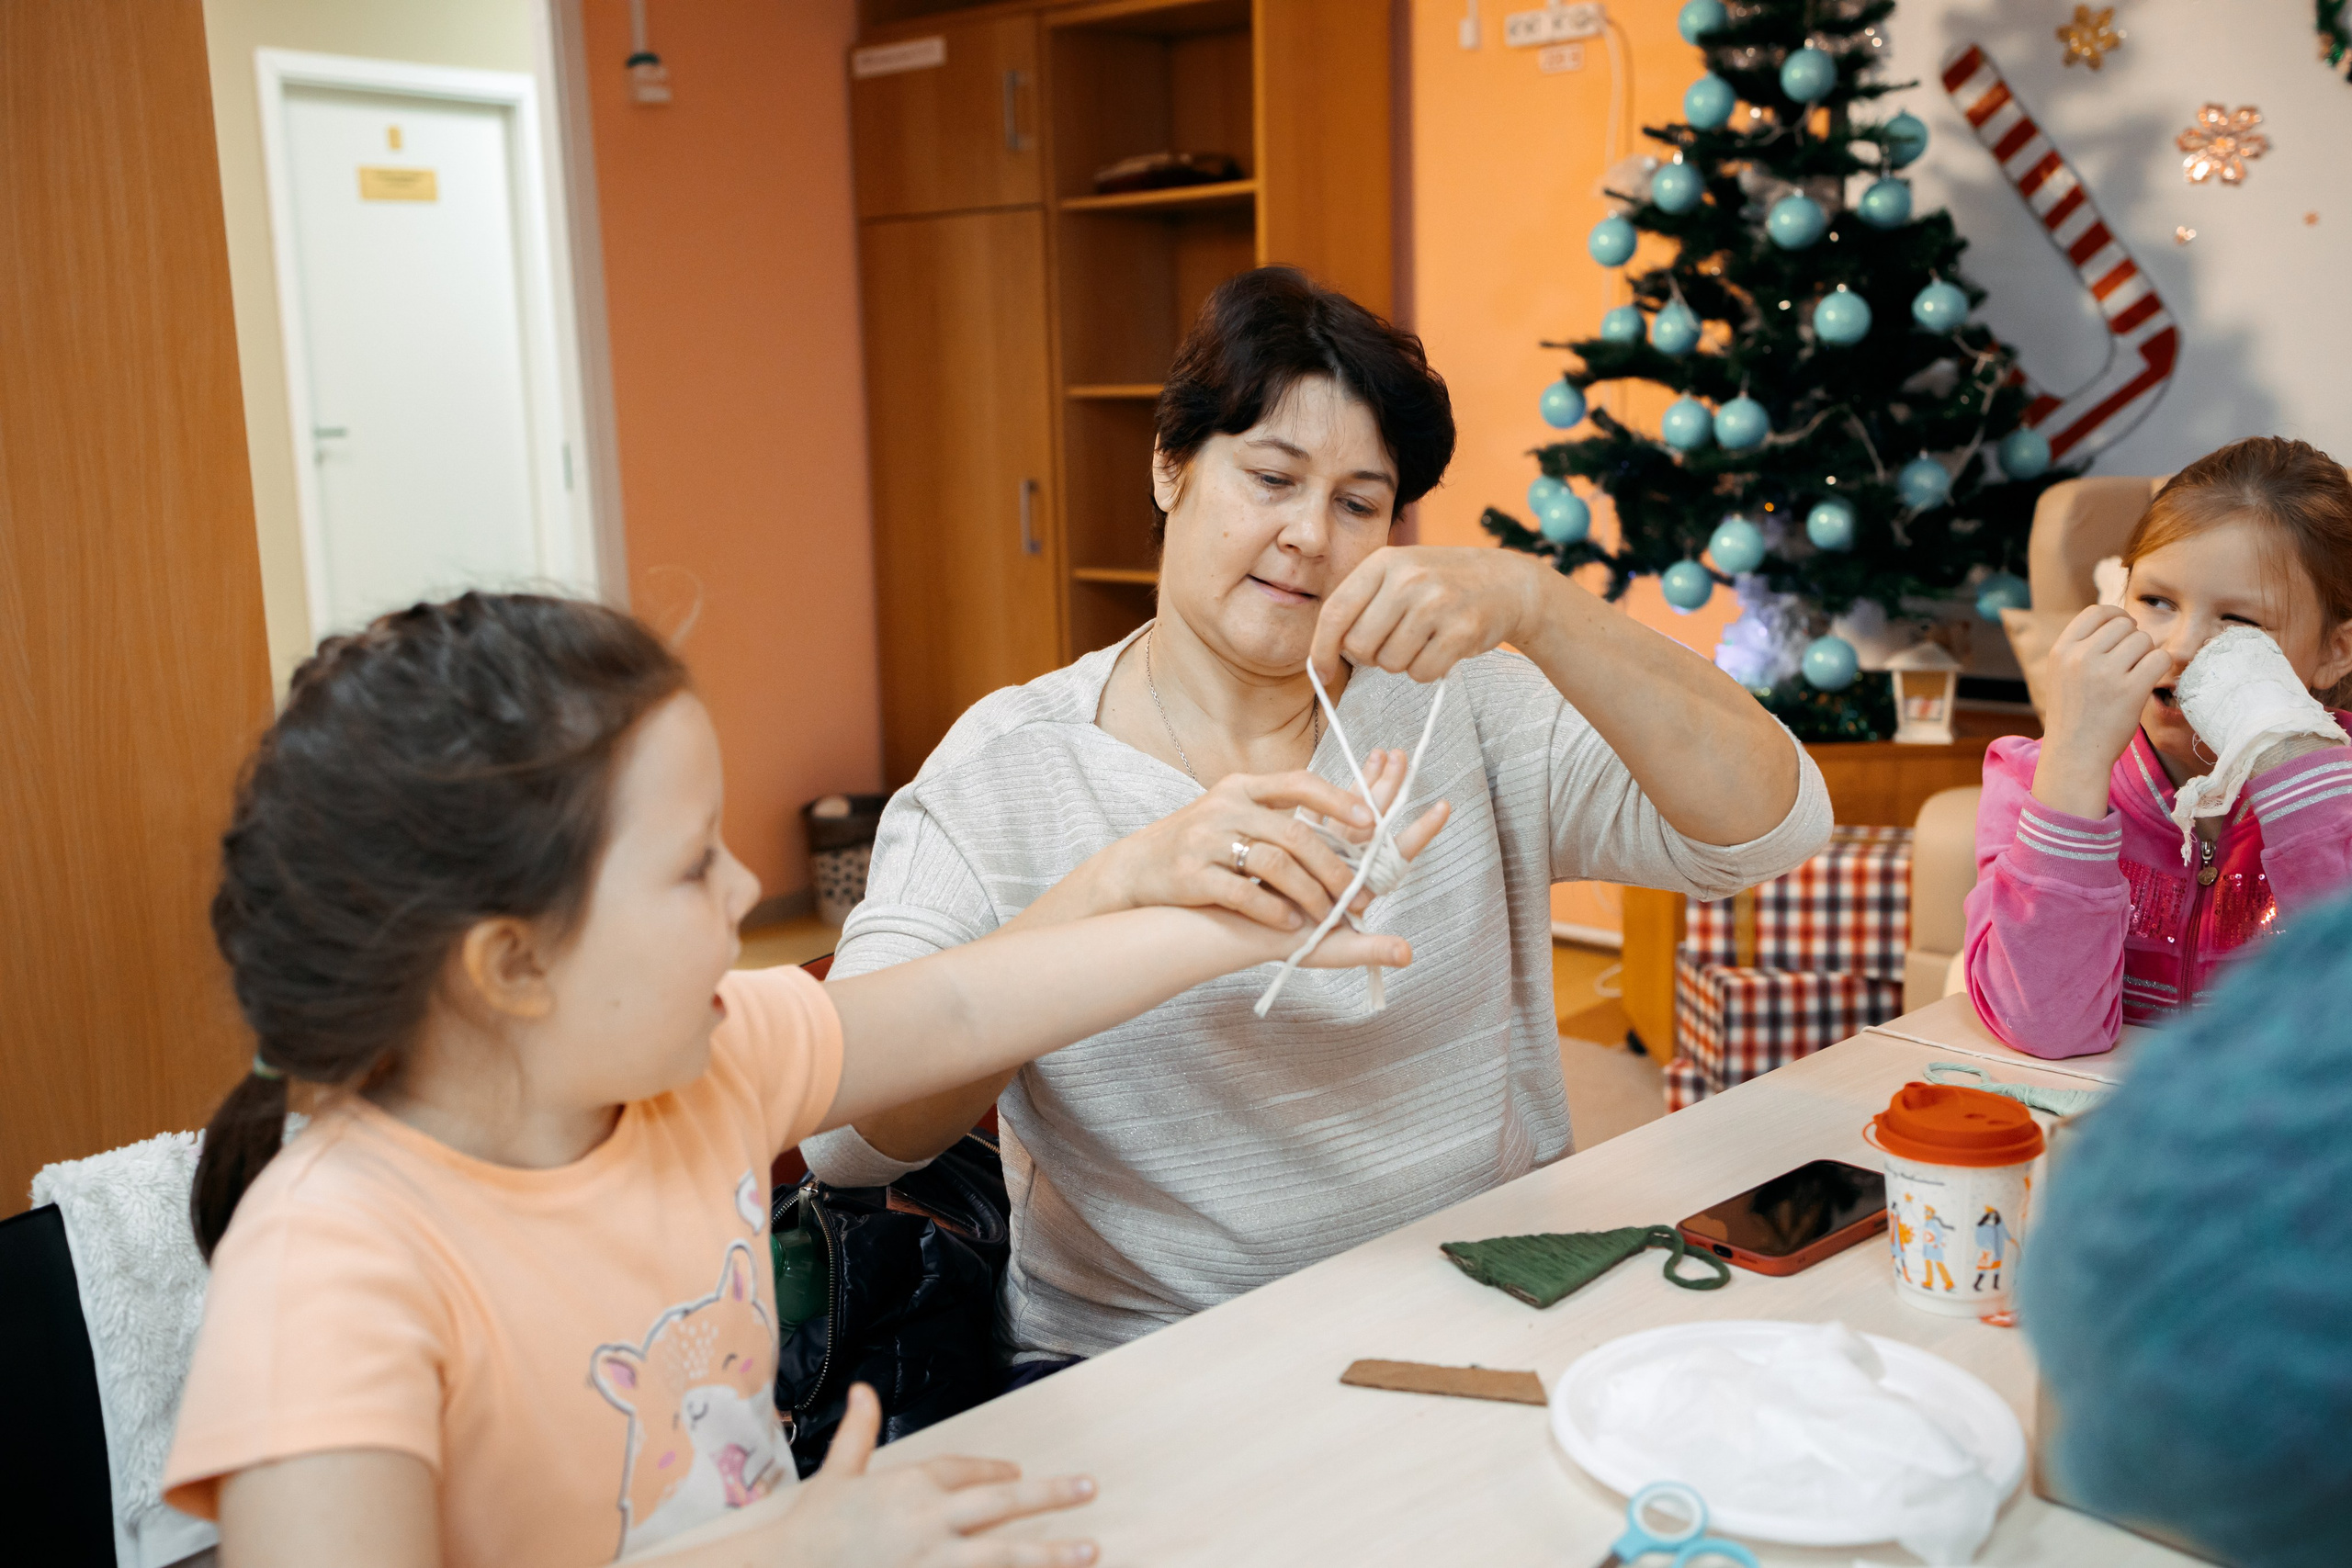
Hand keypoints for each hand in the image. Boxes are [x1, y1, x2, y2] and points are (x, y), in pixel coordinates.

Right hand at [780, 1385, 1097, 1567]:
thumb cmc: (812, 1527)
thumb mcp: (837, 1473)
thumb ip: (859, 1432)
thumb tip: (865, 1388)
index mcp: (909, 1485)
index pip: (965, 1470)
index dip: (995, 1470)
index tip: (1017, 1474)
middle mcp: (929, 1523)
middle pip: (1001, 1505)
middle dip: (1049, 1496)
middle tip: (1089, 1488)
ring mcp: (932, 1563)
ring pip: (1004, 1556)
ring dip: (1050, 1553)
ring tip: (1091, 1550)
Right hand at [1044, 751, 1445, 931]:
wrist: (1135, 868)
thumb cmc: (1197, 843)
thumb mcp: (1233, 813)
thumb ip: (1277, 814)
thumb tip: (1342, 820)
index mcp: (1241, 787)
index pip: (1299, 783)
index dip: (1337, 801)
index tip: (1370, 821)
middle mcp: (1224, 808)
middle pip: (1294, 833)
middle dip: (1333, 866)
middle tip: (1359, 893)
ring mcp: (1206, 840)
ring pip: (1274, 865)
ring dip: (1308, 893)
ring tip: (1327, 915)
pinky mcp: (1191, 875)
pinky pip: (1243, 894)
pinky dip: (1272, 910)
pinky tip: (1290, 924)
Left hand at [1310, 546, 1547, 684]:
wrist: (1508, 583)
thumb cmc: (1444, 584)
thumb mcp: (1401, 573)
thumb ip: (1362, 602)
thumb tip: (1323, 651)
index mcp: (1384, 561)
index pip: (1336, 611)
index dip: (1321, 648)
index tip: (1320, 671)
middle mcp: (1408, 579)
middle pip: (1359, 646)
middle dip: (1371, 655)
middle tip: (1395, 641)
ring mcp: (1436, 603)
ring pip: (1389, 663)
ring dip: (1402, 662)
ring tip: (1424, 639)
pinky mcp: (1461, 631)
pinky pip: (1421, 673)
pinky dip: (1427, 670)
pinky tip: (1441, 648)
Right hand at [2032, 605, 2171, 817]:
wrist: (2074, 755)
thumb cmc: (2073, 715)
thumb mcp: (2062, 674)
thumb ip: (2081, 647)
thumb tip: (2118, 620)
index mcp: (2061, 650)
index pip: (2097, 611)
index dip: (2116, 616)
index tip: (2123, 632)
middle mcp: (2080, 657)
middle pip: (2125, 624)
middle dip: (2132, 640)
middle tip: (2128, 665)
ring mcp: (2105, 673)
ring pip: (2144, 640)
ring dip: (2146, 656)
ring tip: (2134, 677)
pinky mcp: (2130, 690)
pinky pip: (2160, 659)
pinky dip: (2161, 668)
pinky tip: (2148, 683)